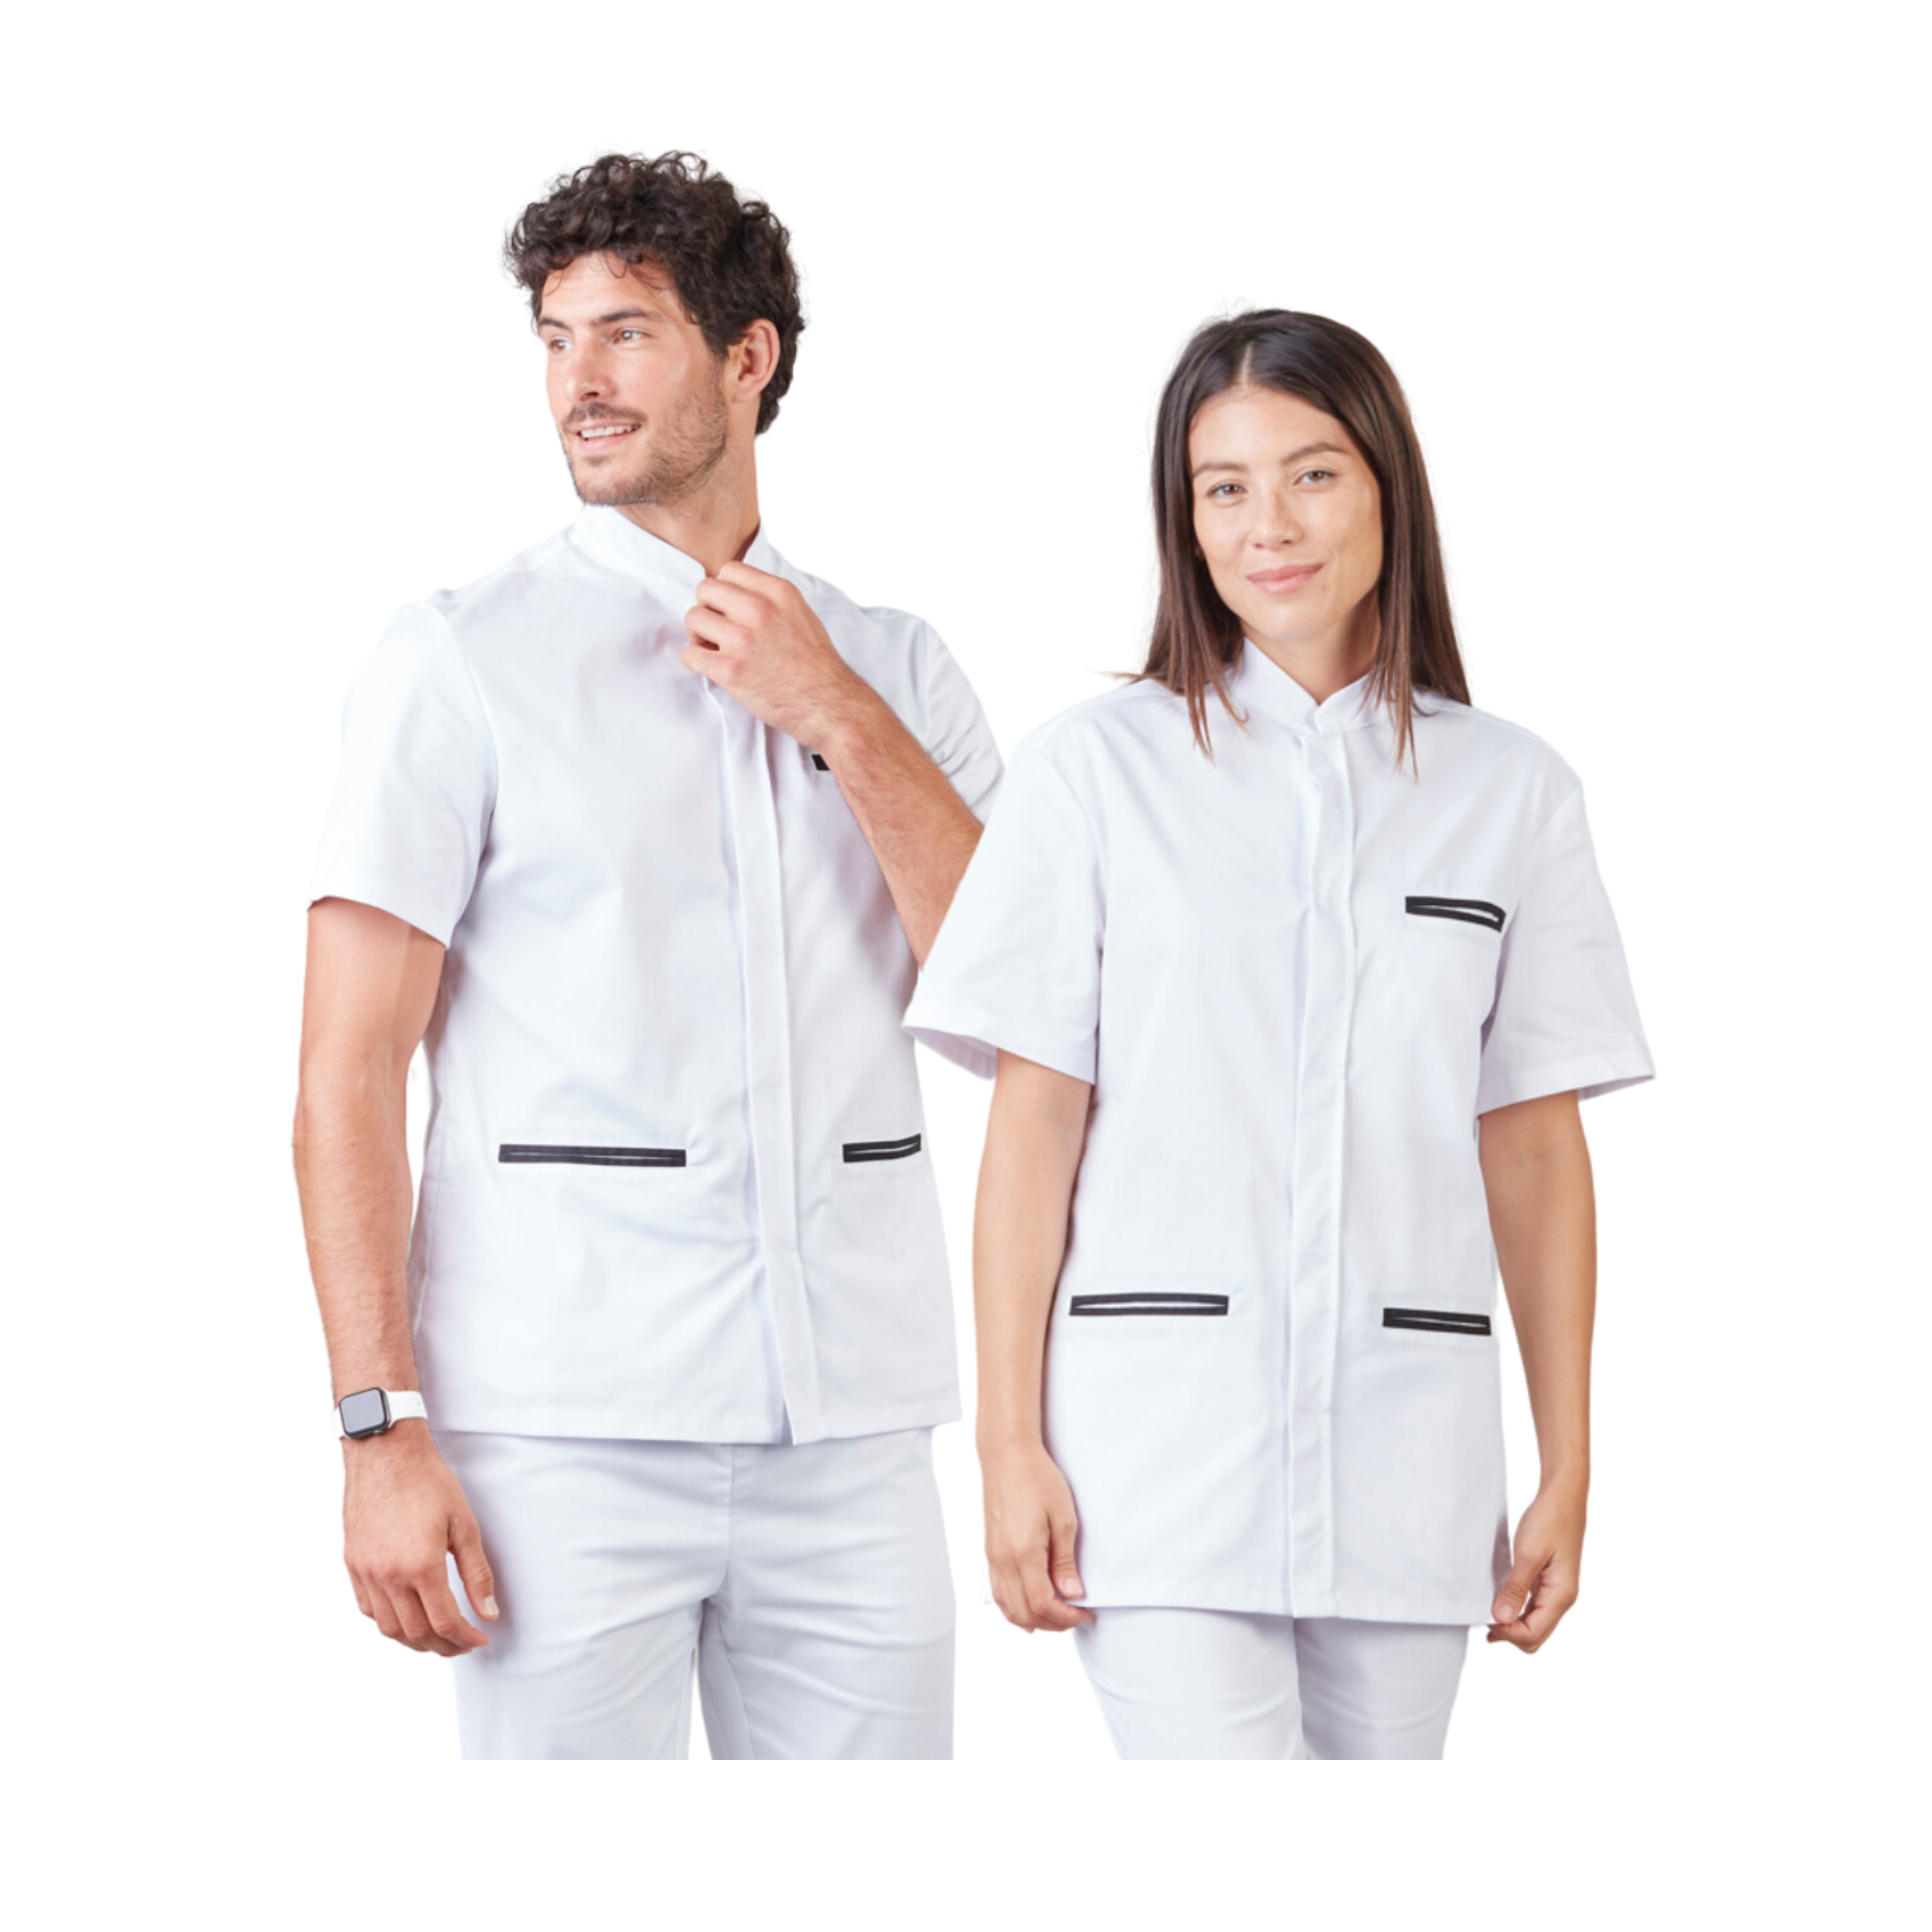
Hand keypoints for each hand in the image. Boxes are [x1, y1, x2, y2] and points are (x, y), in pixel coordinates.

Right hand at [342, 1423, 497, 1656]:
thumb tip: (488, 1612)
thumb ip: (477, 1574)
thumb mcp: (464, 1525)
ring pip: (388, 1627)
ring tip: (437, 1637)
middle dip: (443, 1646)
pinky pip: (368, 1608)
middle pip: (415, 1632)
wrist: (385, 1453)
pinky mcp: (352, 1563)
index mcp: (420, 1567)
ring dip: (414, 1640)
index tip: (479, 1640)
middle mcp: (388, 1576)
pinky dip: (388, 1622)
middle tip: (462, 1644)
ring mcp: (366, 1572)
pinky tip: (406, 1616)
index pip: (444, 1623)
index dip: (465, 1638)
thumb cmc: (427, 1482)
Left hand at [681, 561, 872, 747]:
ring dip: (698, 636)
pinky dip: (696, 662)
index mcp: (778, 592)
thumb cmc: (817, 666)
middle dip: (708, 609)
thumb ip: (770, 600)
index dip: (724, 591)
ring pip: (692, 618)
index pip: (728, 570)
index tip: (730, 611)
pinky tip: (714, 669)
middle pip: (705, 589)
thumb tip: (736, 596)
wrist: (830, 705)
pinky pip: (689, 654)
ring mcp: (743, 639)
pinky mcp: (731, 670)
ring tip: (716, 650)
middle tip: (718, 631)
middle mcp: (760, 609)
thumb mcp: (801, 614)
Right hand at [980, 1438, 1092, 1631]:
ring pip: (1008, 1608)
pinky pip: (998, 1593)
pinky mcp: (990, 1551)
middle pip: (1025, 1613)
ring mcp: (993, 1558)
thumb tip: (1072, 1594)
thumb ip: (1065, 1561)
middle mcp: (1003, 1561)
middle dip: (1053, 1622)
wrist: (1006, 1455)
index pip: (1043, 1604)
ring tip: (1057, 1612)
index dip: (1067, 1617)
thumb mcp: (1063, 1518)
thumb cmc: (1037, 1479)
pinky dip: (1015, 1607)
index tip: (1085, 1613)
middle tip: (1076, 1614)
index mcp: (1023, 1554)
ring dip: (1034, 1618)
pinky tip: (1031, 1604)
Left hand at [1487, 1478, 1585, 1651]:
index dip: (1507, 1632)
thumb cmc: (1549, 1520)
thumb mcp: (1528, 1553)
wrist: (1562, 1496)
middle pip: (1535, 1636)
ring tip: (1485, 1615)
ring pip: (1534, 1624)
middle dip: (1509, 1634)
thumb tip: (1501, 1619)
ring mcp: (1555, 1591)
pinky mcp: (1548, 1582)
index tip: (1484, 1616)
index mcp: (1561, 1596)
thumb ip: (1515, 1588)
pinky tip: (1498, 1606)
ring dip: (1511, 1625)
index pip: (1533, 1633)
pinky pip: (1532, 1608)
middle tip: (1482, 1618)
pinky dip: (1515, 1612)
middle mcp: (1562, 1599)